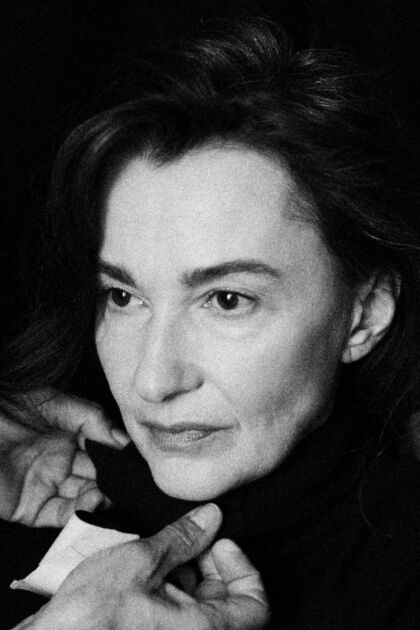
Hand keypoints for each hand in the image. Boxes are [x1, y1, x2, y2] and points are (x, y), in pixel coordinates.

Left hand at [0, 389, 128, 526]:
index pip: (103, 453)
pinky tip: (90, 505)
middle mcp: (61, 463)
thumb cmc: (11, 403)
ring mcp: (46, 486)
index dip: (120, 460)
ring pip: (80, 500)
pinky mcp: (28, 508)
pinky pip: (58, 516)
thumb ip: (93, 419)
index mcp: (70, 438)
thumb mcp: (58, 402)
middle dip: (114, 484)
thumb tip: (125, 440)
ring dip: (97, 500)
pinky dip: (76, 515)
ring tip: (105, 495)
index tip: (139, 465)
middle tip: (129, 487)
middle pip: (96, 479)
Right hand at [16, 504, 269, 629]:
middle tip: (186, 540)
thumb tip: (211, 517)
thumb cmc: (91, 617)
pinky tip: (147, 574)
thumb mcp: (140, 563)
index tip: (218, 544)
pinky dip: (172, 593)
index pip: (255, 606)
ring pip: (202, 611)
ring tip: (158, 555)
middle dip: (210, 566)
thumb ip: (182, 538)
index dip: (244, 568)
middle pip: (228, 605)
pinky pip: (179, 620)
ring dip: (188, 577)